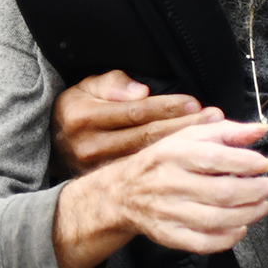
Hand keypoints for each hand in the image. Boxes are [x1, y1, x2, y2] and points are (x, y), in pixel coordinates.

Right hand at [52, 70, 221, 177]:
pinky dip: (172, 167)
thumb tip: (140, 92)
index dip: (167, 107)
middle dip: (185, 128)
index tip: (195, 104)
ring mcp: (98, 168)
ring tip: (214, 139)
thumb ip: (112, 84)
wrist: (52, 144)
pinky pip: (145, 174)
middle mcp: (91, 145)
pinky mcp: (108, 183)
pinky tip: (194, 162)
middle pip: (147, 137)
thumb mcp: (86, 87)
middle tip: (214, 119)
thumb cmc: (77, 109)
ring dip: (184, 148)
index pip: (135, 112)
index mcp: (85, 117)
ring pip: (150, 158)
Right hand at [54, 121, 267, 267]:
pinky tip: (240, 227)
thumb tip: (259, 131)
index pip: (215, 158)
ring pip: (215, 219)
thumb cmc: (163, 161)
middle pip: (221, 192)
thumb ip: (226, 131)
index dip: (246, 162)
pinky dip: (227, 238)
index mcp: (175, 154)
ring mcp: (169, 212)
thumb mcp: (189, 136)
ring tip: (262, 205)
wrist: (123, 192)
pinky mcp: (169, 235)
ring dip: (248, 214)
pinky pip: (203, 242)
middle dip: (255, 190)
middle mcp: (170, 183)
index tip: (265, 164)